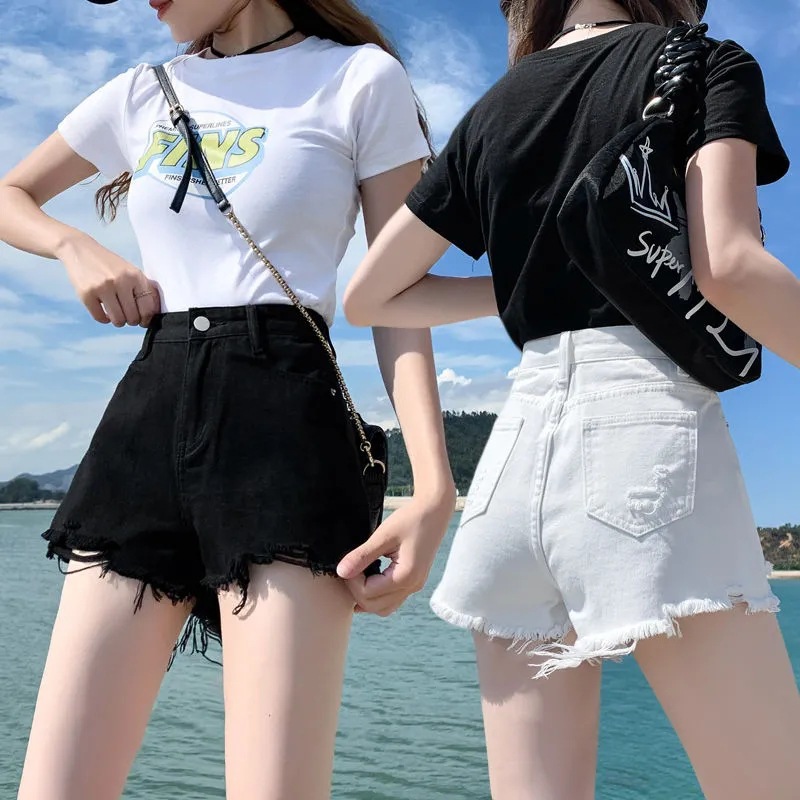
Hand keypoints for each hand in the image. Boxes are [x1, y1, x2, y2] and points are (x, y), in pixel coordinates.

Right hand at [56, 232, 159, 326]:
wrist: (80, 250)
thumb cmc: (109, 264)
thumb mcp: (130, 271)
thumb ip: (142, 289)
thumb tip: (153, 314)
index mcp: (135, 276)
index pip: (147, 308)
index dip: (146, 319)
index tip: (143, 321)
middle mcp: (121, 281)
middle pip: (133, 317)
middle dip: (131, 321)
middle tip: (126, 315)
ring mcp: (103, 288)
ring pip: (118, 321)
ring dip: (118, 321)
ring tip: (116, 314)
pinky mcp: (86, 294)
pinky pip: (100, 318)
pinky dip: (104, 319)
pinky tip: (103, 311)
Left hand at [337, 489, 455, 616]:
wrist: (434, 511)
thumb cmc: (411, 519)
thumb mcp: (383, 535)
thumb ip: (362, 555)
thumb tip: (340, 572)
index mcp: (406, 576)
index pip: (368, 593)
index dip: (352, 581)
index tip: (348, 561)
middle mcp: (412, 586)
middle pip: (373, 606)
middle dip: (356, 591)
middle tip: (351, 568)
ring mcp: (414, 586)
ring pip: (382, 608)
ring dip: (365, 597)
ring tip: (357, 574)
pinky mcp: (413, 582)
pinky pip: (391, 600)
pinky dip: (376, 595)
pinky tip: (368, 577)